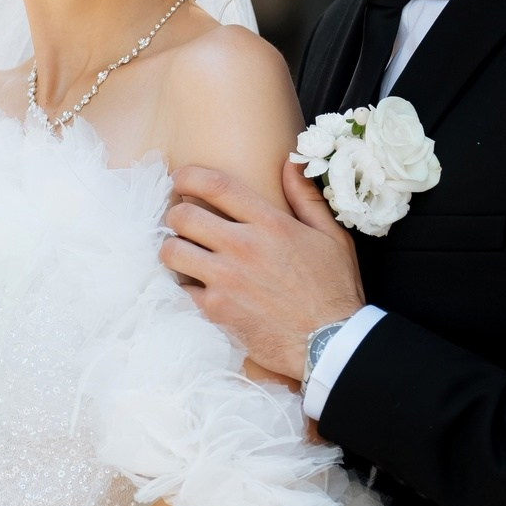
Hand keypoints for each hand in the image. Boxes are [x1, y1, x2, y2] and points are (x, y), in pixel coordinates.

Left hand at [159, 159, 364, 383]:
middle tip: (184, 223)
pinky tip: (195, 287)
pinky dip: (183, 286)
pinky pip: (180, 289)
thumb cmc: (334, 289)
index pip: (215, 185)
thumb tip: (290, 162)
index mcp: (269, 223)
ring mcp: (225, 279)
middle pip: (182, 216)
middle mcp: (243, 246)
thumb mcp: (331, 236)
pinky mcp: (216, 310)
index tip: (181, 180)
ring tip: (184, 254)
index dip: (188, 177)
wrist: (329, 344)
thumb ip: (306, 197)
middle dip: (177, 215)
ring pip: (171, 251)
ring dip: (174, 249)